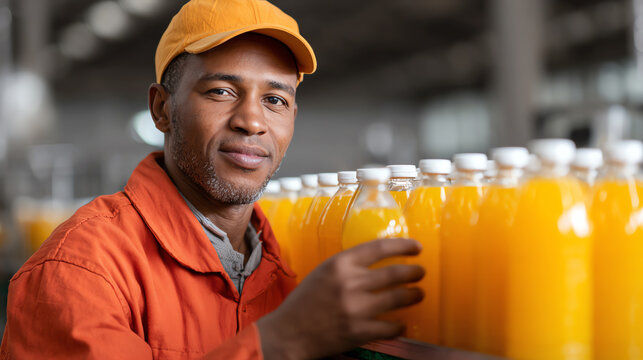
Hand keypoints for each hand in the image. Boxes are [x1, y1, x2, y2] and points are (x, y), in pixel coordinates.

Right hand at [257, 238, 424, 359]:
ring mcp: (356, 308)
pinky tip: (400, 324)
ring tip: (418, 294)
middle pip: (396, 272)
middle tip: (420, 273)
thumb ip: (348, 266)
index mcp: (340, 263)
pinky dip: (399, 325)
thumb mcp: (323, 272)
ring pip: (399, 297)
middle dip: (414, 272)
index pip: (380, 248)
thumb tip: (379, 262)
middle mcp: (350, 283)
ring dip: (414, 295)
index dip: (403, 246)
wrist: (288, 333)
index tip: (417, 248)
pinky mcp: (359, 331)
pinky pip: (392, 326)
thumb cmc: (304, 301)